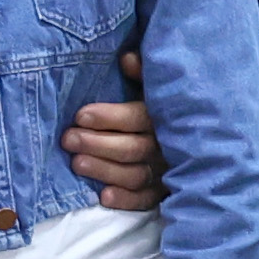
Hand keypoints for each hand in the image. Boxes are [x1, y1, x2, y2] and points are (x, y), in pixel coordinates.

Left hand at [59, 52, 158, 209]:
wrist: (190, 134)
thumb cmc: (155, 105)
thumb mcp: (149, 85)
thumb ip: (142, 74)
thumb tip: (127, 58)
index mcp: (163, 117)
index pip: (139, 118)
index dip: (110, 117)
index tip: (81, 115)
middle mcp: (167, 146)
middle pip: (133, 148)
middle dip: (98, 144)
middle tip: (69, 139)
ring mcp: (166, 171)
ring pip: (136, 174)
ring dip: (105, 170)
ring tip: (77, 163)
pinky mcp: (162, 192)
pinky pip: (146, 200)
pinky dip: (126, 199)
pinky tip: (104, 196)